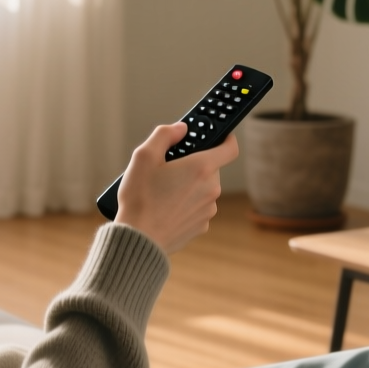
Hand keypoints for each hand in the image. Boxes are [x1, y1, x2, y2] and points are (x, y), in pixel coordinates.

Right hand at [114, 122, 238, 254]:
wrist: (138, 239)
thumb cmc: (140, 198)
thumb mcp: (144, 157)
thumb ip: (164, 135)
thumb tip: (181, 128)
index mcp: (201, 168)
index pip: (230, 148)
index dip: (226, 138)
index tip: (219, 136)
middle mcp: (211, 189)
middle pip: (211, 169)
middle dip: (194, 165)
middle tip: (171, 167)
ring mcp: (208, 210)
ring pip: (203, 189)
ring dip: (190, 186)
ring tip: (164, 191)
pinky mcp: (201, 226)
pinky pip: (198, 208)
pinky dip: (186, 205)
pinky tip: (166, 208)